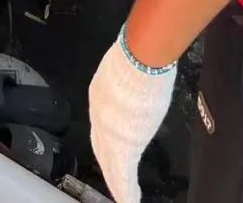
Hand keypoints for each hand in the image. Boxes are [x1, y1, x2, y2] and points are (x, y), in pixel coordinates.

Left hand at [90, 31, 176, 202]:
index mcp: (101, 92)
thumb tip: (143, 67)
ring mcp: (109, 131)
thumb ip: (131, 74)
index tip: (108, 143)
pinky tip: (129, 201)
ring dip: (116, 178)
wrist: (139, 61)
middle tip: (111, 176)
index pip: (101, 119)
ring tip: (122, 193)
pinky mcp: (123, 148)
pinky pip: (122, 176)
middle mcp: (100, 114)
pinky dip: (125, 191)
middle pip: (101, 144)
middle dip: (106, 160)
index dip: (104, 133)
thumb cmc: (140, 54)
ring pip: (110, 162)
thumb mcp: (131, 62)